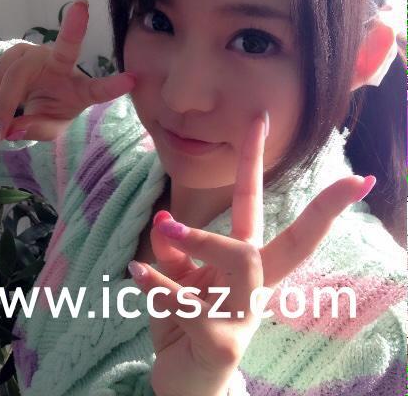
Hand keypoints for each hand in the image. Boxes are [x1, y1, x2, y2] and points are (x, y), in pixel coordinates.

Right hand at [0, 0, 134, 141]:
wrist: (32, 94)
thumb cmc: (50, 110)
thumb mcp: (48, 128)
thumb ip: (36, 130)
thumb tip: (11, 129)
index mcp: (80, 88)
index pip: (98, 88)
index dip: (113, 86)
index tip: (132, 79)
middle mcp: (64, 64)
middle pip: (39, 73)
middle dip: (17, 96)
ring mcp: (40, 53)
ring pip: (16, 71)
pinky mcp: (19, 50)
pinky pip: (0, 69)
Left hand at [127, 113, 375, 395]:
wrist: (184, 387)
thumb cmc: (186, 326)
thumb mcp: (179, 283)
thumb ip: (177, 252)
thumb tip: (166, 222)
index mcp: (250, 269)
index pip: (287, 228)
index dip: (321, 204)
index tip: (357, 178)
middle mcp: (257, 289)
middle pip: (287, 240)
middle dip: (292, 192)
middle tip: (260, 125)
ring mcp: (245, 317)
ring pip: (241, 258)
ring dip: (201, 238)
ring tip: (168, 229)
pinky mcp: (222, 342)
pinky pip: (188, 299)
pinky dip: (158, 282)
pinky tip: (137, 271)